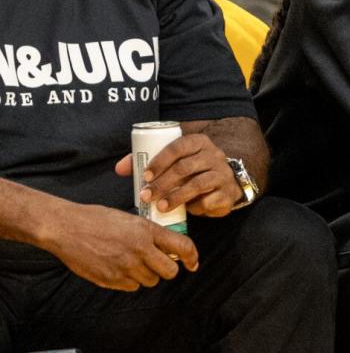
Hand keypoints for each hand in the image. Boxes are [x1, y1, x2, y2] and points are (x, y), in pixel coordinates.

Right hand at [44, 203, 198, 291]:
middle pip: (169, 272)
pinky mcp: (112, 279)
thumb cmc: (95, 219)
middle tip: (156, 262)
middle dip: (166, 269)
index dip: (192, 257)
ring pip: (150, 281)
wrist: (66, 228)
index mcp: (146, 231)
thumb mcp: (130, 219)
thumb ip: (150, 234)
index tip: (192, 263)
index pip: (182, 247)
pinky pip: (132, 286)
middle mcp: (140, 250)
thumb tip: (168, 248)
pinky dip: (129, 280)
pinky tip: (118, 267)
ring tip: (131, 261)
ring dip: (146, 274)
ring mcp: (125, 267)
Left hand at [116, 133, 241, 217]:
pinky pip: (210, 201)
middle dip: (163, 183)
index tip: (145, 175)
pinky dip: (196, 207)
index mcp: (199, 142)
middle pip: (185, 167)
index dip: (160, 160)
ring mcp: (223, 174)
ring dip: (176, 197)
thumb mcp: (175, 161)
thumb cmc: (193, 170)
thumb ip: (149, 162)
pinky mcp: (228, 193)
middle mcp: (214, 155)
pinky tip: (186, 211)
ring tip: (161, 207)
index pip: (178, 147)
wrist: (225, 183)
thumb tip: (119, 169)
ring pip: (197, 184)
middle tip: (147, 196)